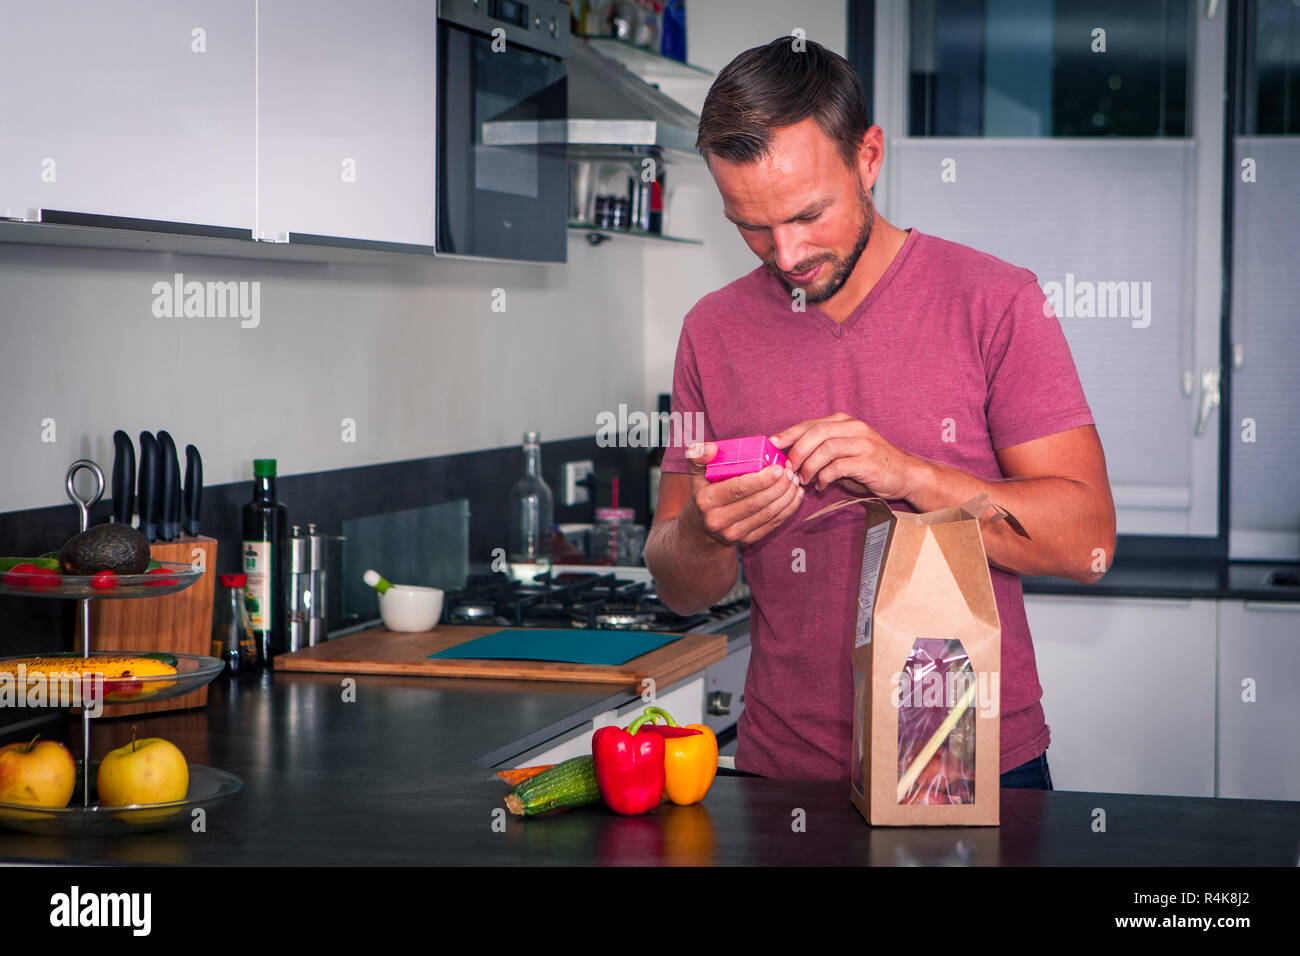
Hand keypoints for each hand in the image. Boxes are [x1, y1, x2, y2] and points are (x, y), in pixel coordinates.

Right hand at [679, 441, 803, 547]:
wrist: (702, 528)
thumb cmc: (705, 493)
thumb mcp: (698, 474)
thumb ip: (700, 456)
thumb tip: (711, 449)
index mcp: (706, 501)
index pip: (738, 489)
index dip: (761, 480)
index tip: (778, 468)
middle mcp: (718, 520)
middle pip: (756, 502)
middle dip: (778, 487)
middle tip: (790, 472)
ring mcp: (733, 533)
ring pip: (767, 514)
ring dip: (786, 497)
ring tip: (794, 481)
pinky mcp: (747, 540)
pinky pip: (772, 524)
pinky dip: (788, 509)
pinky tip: (795, 495)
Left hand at [772, 413, 919, 497]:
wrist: (904, 474)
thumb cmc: (868, 465)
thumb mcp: (843, 453)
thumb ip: (821, 452)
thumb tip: (790, 461)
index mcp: (844, 422)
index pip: (811, 424)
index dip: (789, 433)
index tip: (772, 444)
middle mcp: (853, 428)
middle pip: (816, 432)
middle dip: (797, 451)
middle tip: (788, 468)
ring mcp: (862, 443)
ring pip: (826, 448)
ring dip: (809, 466)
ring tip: (804, 479)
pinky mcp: (868, 461)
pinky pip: (838, 466)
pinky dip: (824, 477)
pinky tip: (821, 485)